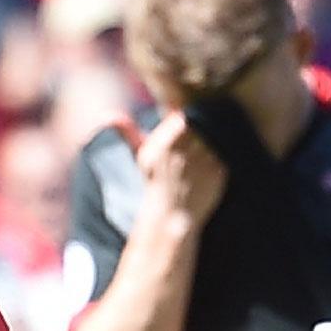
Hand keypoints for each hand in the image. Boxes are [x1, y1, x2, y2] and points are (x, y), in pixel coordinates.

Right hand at [128, 112, 227, 228]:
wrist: (173, 215)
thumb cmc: (155, 182)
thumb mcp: (141, 155)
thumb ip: (127, 132)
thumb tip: (108, 115)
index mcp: (164, 145)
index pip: (181, 118)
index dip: (181, 122)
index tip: (179, 130)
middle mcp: (184, 152)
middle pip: (197, 127)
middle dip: (195, 133)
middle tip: (190, 148)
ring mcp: (203, 162)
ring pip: (211, 139)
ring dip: (207, 146)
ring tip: (197, 160)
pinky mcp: (218, 172)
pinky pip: (222, 155)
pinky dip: (216, 160)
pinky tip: (205, 171)